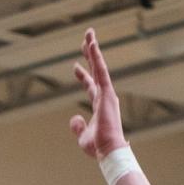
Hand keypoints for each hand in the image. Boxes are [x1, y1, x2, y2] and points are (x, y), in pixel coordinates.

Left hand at [70, 28, 126, 159]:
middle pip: (95, 71)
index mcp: (99, 106)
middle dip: (90, 55)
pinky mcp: (108, 93)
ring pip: (99, 66)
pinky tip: (92, 44)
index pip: (90, 85)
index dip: (82, 75)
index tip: (75, 66)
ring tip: (89, 33)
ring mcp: (107, 94)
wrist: (108, 151)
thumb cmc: (98, 147)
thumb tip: (75, 118)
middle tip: (86, 39)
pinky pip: (101, 71)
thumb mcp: (82, 137)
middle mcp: (105, 97)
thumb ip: (78, 126)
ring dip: (94, 50)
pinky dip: (97, 57)